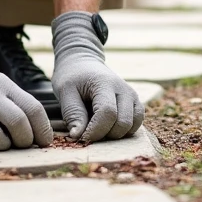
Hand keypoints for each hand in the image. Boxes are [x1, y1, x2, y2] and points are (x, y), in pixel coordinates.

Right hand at [0, 38, 53, 150]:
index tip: (44, 142)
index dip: (43, 129)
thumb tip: (39, 134)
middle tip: (22, 144)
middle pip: (18, 123)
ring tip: (1, 142)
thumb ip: (17, 104)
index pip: (33, 108)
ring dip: (4, 146)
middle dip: (25, 141)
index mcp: (3, 84)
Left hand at [50, 11, 143, 142]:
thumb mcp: (64, 91)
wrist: (83, 63)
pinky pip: (136, 124)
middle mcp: (124, 89)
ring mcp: (132, 96)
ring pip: (132, 126)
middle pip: (122, 123)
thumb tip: (78, 136)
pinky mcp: (135, 103)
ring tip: (97, 127)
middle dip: (105, 135)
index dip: (95, 130)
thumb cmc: (72, 77)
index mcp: (105, 83)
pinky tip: (108, 127)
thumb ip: (72, 113)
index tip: (81, 138)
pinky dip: (123, 131)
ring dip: (114, 134)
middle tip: (88, 132)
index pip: (107, 112)